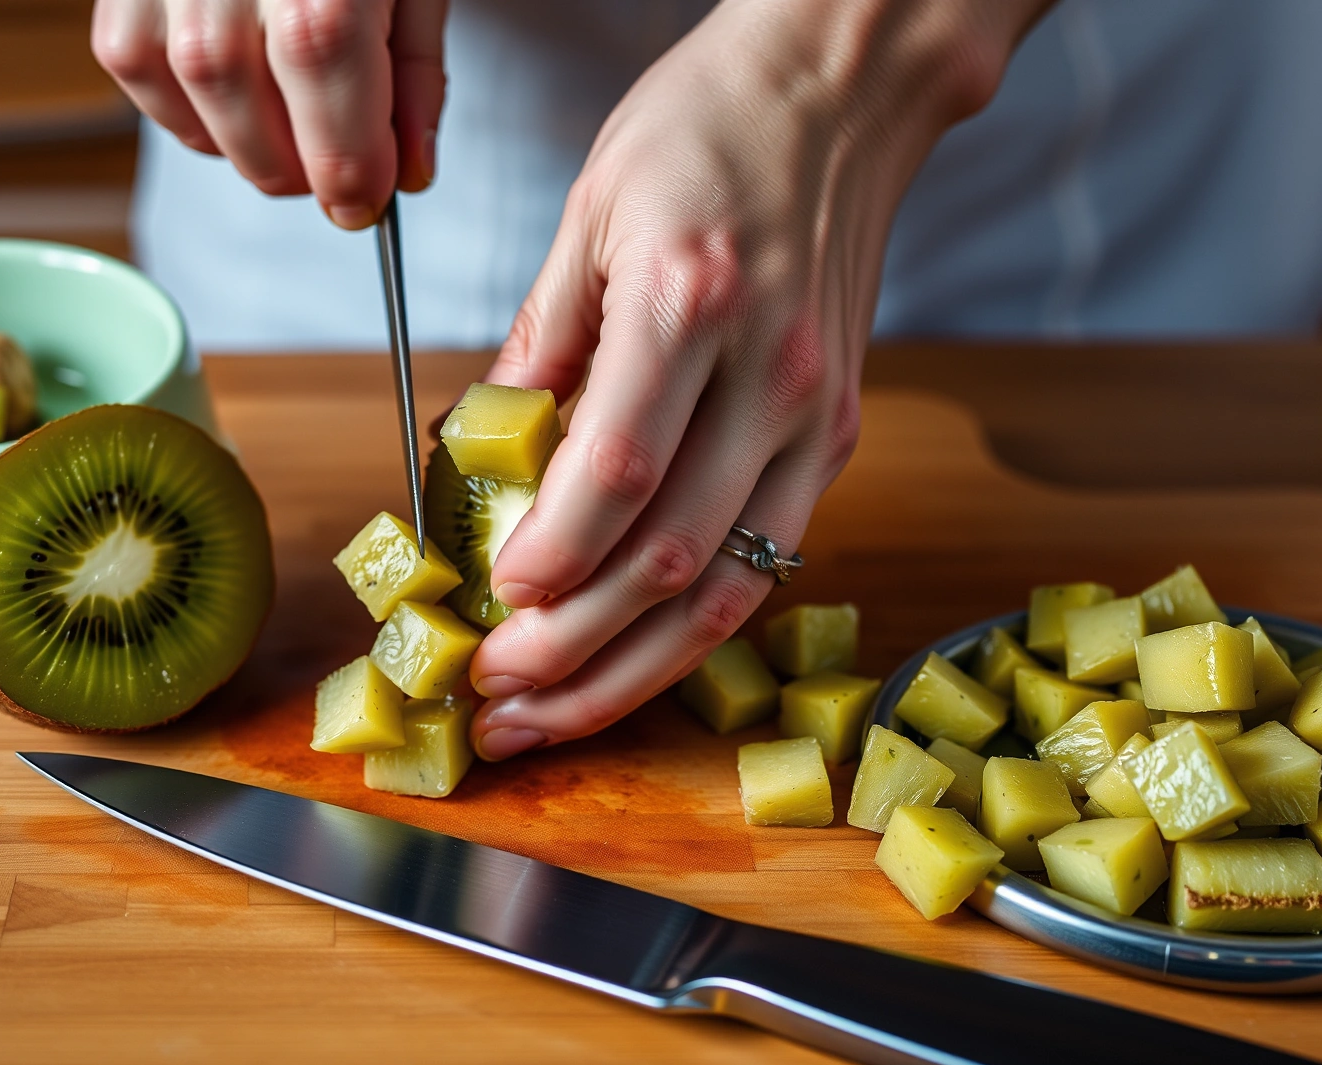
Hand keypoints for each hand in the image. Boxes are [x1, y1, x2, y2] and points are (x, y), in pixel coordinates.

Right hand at [91, 0, 447, 226]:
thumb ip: (415, 71)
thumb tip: (410, 169)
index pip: (325, 76)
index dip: (347, 162)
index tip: (365, 201)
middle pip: (250, 101)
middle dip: (300, 165)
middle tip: (334, 173)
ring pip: (191, 94)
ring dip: (247, 145)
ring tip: (290, 136)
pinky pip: (136, 69)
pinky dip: (188, 109)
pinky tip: (233, 99)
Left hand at [466, 0, 1048, 759]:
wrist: (842, 91)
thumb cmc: (708, 129)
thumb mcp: (590, 211)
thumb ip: (538, 342)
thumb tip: (479, 451)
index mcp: (694, 305)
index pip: (618, 473)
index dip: (551, 561)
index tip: (488, 608)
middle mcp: (772, 376)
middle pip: (673, 562)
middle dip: (573, 653)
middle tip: (495, 697)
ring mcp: (818, 418)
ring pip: (729, 592)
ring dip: (632, 673)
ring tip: (550, 716)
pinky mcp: (836, 440)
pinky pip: (766, 563)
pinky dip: (693, 629)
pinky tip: (629, 659)